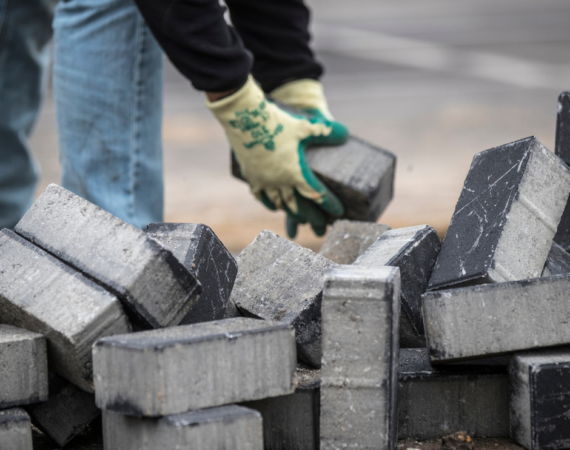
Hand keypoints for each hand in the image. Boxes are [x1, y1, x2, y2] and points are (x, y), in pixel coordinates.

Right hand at [207, 76, 347, 236]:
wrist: (244, 117)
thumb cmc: (278, 121)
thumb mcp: (306, 125)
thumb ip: (327, 131)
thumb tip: (346, 135)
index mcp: (296, 173)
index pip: (317, 194)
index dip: (329, 204)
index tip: (339, 212)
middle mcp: (279, 182)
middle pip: (298, 206)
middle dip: (311, 217)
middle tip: (321, 226)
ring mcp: (263, 180)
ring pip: (279, 202)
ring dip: (290, 211)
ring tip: (299, 218)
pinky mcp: (250, 175)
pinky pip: (260, 195)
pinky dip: (268, 202)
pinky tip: (273, 205)